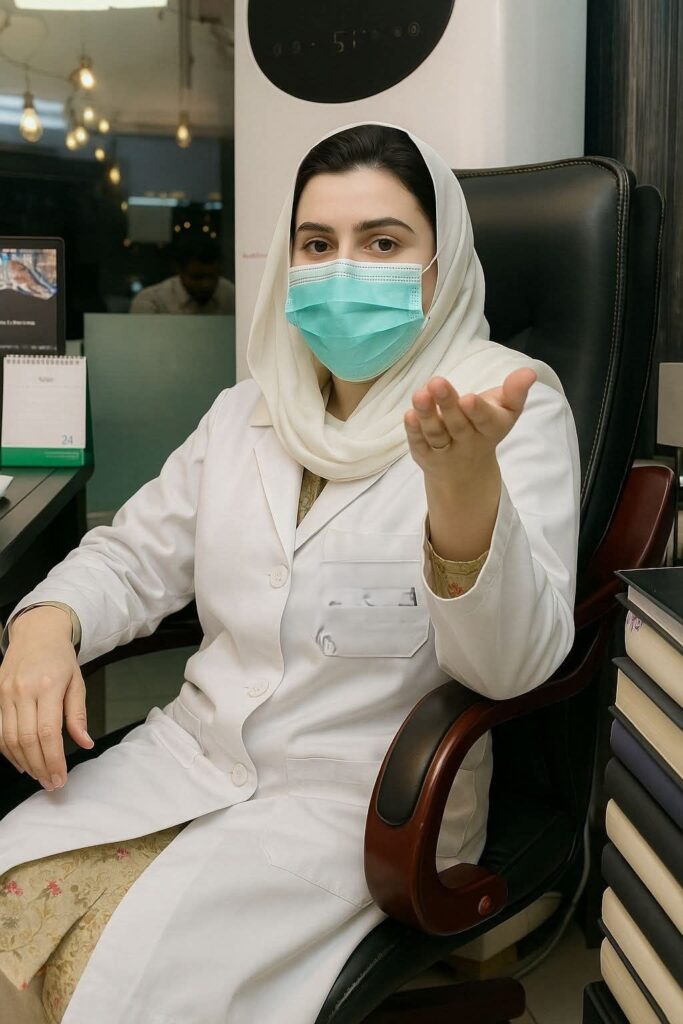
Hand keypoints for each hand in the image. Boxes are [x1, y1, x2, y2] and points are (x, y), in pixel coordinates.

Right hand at [0, 607, 92, 790]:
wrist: (36, 632)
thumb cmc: (60, 657)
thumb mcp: (77, 681)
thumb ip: (78, 714)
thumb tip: (85, 743)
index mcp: (48, 686)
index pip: (48, 732)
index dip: (53, 760)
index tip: (60, 777)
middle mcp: (23, 690)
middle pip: (26, 740)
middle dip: (39, 766)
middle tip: (51, 783)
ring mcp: (6, 693)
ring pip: (9, 739)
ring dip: (23, 762)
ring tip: (38, 775)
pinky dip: (8, 750)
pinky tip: (21, 761)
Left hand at [404, 367, 537, 485]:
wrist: (467, 471)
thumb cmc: (486, 427)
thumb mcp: (506, 411)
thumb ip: (515, 392)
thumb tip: (530, 372)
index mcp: (491, 429)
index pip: (485, 421)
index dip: (477, 411)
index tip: (468, 398)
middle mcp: (468, 441)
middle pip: (457, 425)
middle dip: (448, 405)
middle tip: (437, 382)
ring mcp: (445, 450)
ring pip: (436, 434)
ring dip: (426, 415)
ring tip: (419, 394)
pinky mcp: (425, 454)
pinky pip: (419, 443)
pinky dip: (413, 431)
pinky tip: (408, 415)